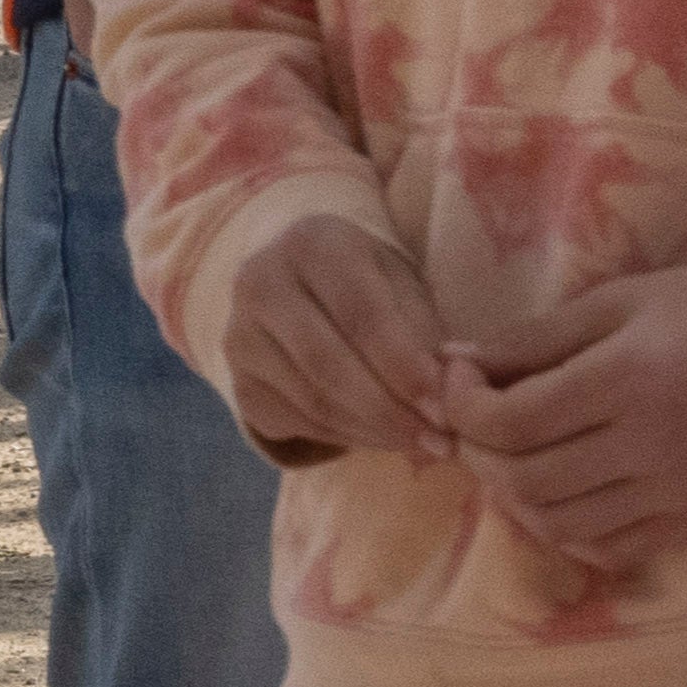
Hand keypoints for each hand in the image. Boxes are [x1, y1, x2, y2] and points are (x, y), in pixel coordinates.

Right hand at [213, 221, 458, 466]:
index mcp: (312, 243)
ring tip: (421, 443)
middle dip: (390, 410)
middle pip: (328, 364)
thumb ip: (425, 331)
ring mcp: (238, 335)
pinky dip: (345, 437)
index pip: (362, 316)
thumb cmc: (370, 281)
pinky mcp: (237, 380)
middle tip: (439, 441)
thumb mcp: (405, 284)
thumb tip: (450, 390)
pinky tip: (383, 438)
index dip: (405, 368)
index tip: (446, 408)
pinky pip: (294, 421)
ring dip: (373, 431)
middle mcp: (260, 283)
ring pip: (310, 399)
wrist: (302, 284)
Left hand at [442, 263, 686, 574]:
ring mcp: (676, 491)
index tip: (463, 376)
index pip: (510, 420)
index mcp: (627, 379)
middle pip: (523, 478)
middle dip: (478, 452)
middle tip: (479, 424)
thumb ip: (533, 337)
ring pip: (557, 524)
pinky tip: (564, 497)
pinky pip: (609, 551)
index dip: (462, 404)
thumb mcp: (618, 302)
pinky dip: (569, 533)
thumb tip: (454, 359)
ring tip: (515, 460)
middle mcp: (649, 445)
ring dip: (514, 497)